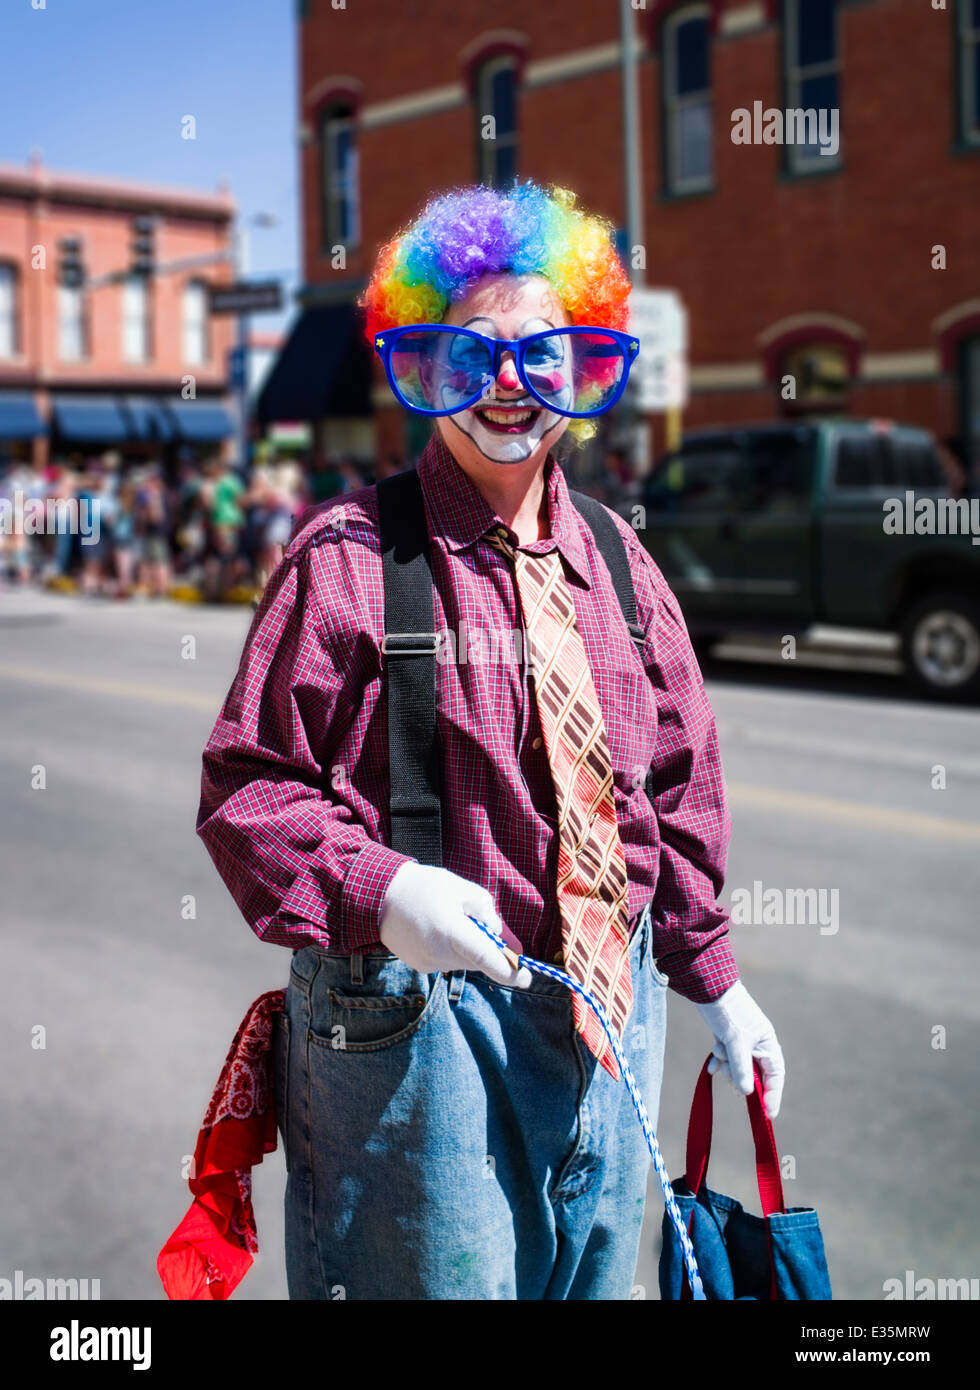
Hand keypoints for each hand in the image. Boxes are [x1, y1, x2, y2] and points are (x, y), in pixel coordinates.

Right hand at [379, 862, 531, 987]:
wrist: (379, 896)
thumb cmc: (426, 887)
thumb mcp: (463, 890)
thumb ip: (488, 915)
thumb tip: (505, 941)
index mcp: (452, 932)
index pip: (488, 959)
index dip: (511, 971)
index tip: (527, 976)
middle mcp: (440, 954)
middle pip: (479, 961)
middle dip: (487, 948)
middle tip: (478, 922)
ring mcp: (428, 964)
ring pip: (464, 962)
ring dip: (467, 947)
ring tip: (448, 920)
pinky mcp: (420, 967)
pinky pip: (447, 962)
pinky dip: (451, 950)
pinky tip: (436, 930)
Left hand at [695, 981, 784, 1118]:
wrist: (708, 989)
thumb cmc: (728, 1012)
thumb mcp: (735, 1042)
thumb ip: (741, 1068)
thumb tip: (746, 1093)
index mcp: (768, 1044)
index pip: (775, 1076)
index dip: (772, 1096)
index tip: (767, 1116)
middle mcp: (758, 1045)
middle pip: (754, 1075)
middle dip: (739, 1077)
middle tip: (727, 1073)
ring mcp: (743, 1043)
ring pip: (738, 1068)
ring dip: (727, 1066)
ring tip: (719, 1053)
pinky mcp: (729, 1039)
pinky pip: (727, 1059)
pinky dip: (720, 1061)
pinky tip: (712, 1062)